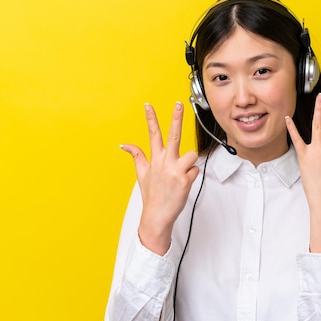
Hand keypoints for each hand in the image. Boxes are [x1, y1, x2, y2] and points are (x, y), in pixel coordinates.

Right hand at [120, 102, 198, 254]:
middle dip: (176, 118)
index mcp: (155, 159)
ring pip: (191, 155)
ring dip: (190, 163)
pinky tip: (184, 184)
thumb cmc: (152, 195)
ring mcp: (175, 170)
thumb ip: (137, 156)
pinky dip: (192, 176)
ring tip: (182, 173)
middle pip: (174, 135)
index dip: (151, 118)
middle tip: (179, 104)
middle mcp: (165, 162)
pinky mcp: (185, 180)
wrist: (156, 216)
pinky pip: (196, 170)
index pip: (152, 134)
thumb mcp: (141, 174)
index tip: (148, 105)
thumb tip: (124, 144)